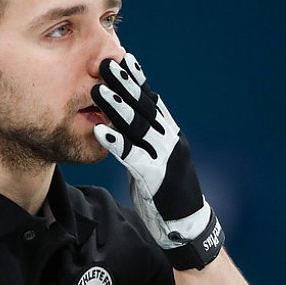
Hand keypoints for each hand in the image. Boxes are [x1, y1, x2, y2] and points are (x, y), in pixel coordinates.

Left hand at [91, 54, 223, 269]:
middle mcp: (171, 140)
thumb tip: (124, 121)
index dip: (137, 79)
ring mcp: (166, 157)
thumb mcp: (154, 160)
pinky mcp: (157, 177)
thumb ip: (143, 140)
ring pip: (140, 127)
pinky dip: (117, 142)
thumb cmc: (165, 192)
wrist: (186, 227)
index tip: (122, 57)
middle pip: (145, 106)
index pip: (152, 101)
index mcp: (169, 134)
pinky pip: (134, 156)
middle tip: (105, 62)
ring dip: (118, 107)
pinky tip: (100, 130)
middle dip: (125, 83)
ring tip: (98, 90)